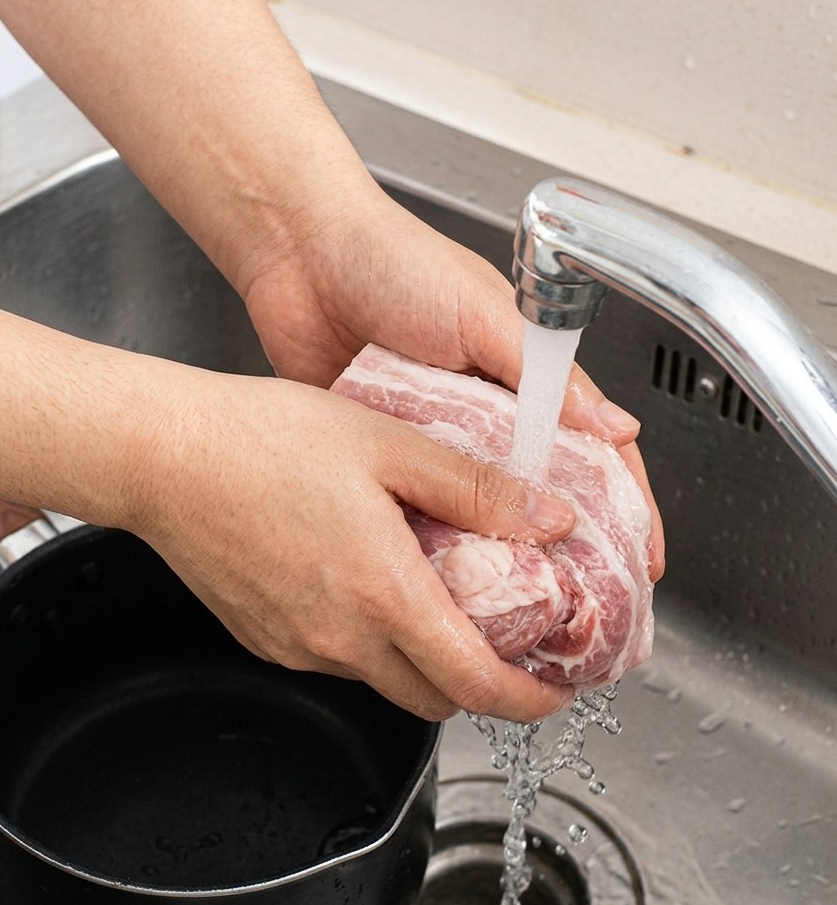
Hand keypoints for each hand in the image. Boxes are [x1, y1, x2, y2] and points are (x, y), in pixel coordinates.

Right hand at [131, 369, 578, 721]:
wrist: (162, 455)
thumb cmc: (264, 440)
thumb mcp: (389, 445)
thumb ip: (477, 489)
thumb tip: (551, 519)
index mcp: (383, 593)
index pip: (476, 685)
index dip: (529, 700)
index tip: (557, 691)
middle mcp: (341, 638)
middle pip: (436, 701)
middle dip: (483, 688)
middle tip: (509, 646)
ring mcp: (298, 646)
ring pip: (386, 682)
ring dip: (426, 663)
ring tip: (439, 602)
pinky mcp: (266, 640)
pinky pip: (337, 660)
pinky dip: (372, 644)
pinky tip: (370, 586)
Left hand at [240, 189, 664, 579]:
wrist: (302, 257)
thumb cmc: (395, 261)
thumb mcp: (481, 311)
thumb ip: (542, 372)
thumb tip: (613, 426)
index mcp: (525, 374)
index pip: (595, 448)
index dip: (626, 503)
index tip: (644, 555)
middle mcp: (489, 413)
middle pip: (543, 491)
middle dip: (571, 543)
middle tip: (590, 602)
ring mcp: (440, 437)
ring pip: (483, 507)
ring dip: (503, 550)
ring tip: (524, 604)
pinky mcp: (391, 451)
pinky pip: (422, 504)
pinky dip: (438, 537)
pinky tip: (448, 575)